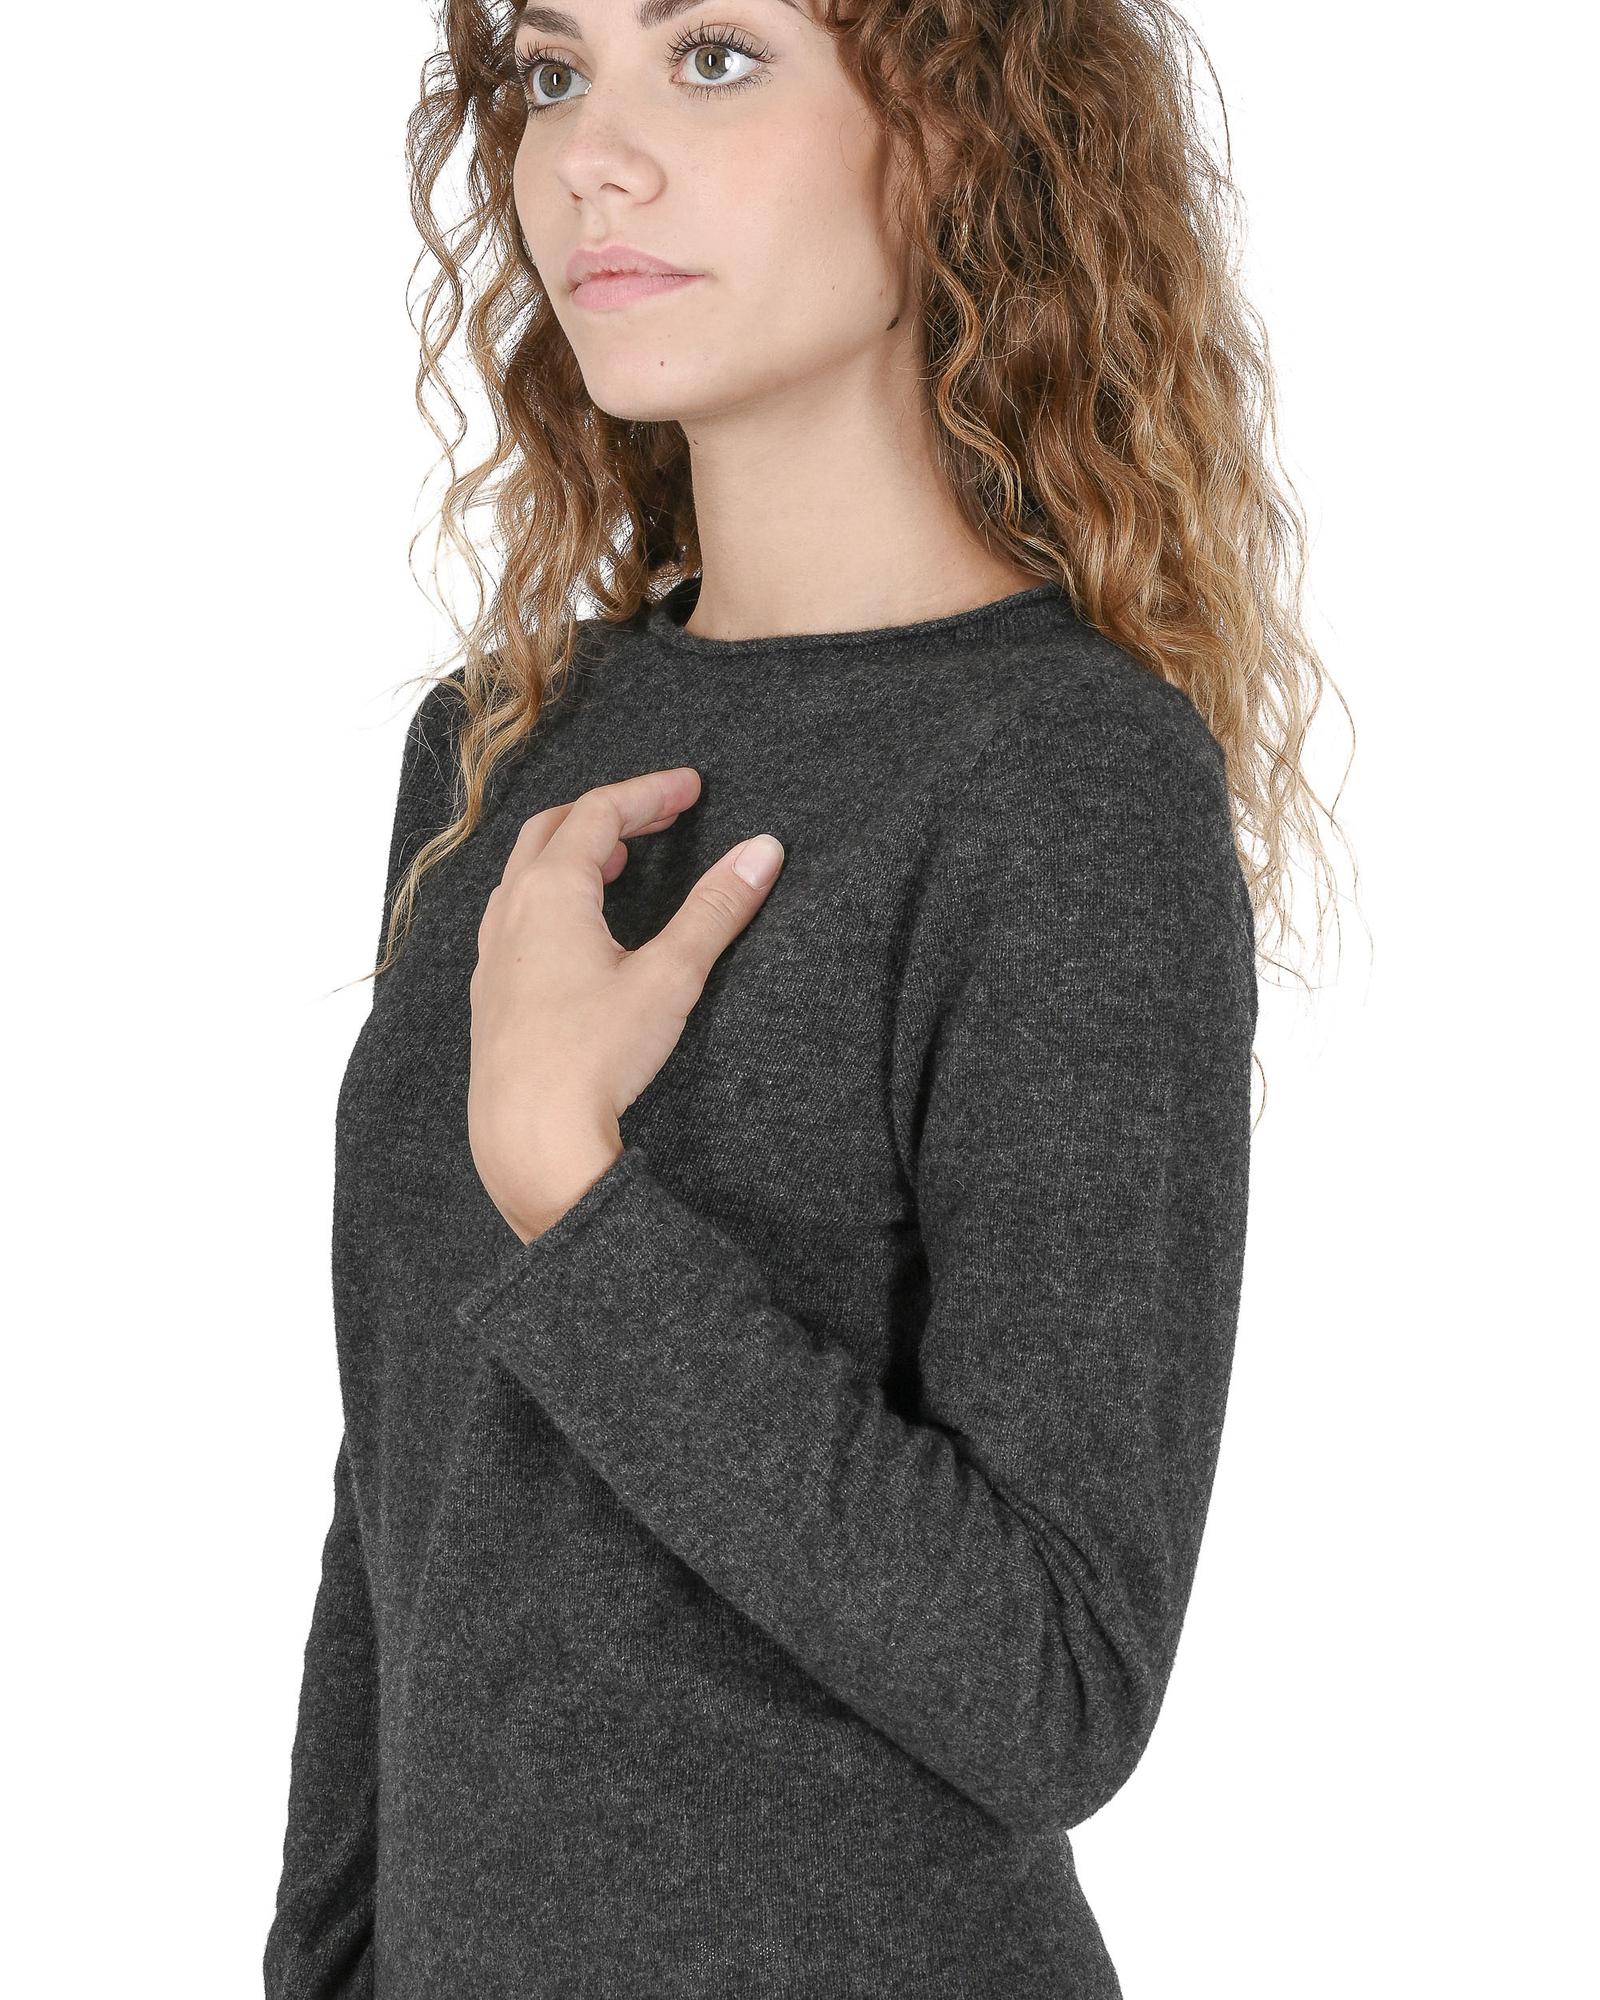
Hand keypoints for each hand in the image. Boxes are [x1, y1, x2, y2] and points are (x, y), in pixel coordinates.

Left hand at [464, 765, 785, 1243]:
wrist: (530, 1139)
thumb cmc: (591, 1058)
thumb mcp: (669, 977)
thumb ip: (716, 910)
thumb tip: (761, 853)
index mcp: (550, 892)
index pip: (598, 811)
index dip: (648, 792)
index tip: (690, 787)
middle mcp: (511, 913)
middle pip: (553, 830)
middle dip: (609, 813)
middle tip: (661, 815)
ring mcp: (493, 954)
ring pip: (525, 874)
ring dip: (573, 853)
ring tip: (619, 862)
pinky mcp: (492, 993)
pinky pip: (513, 917)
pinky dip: (550, 896)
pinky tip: (578, 932)